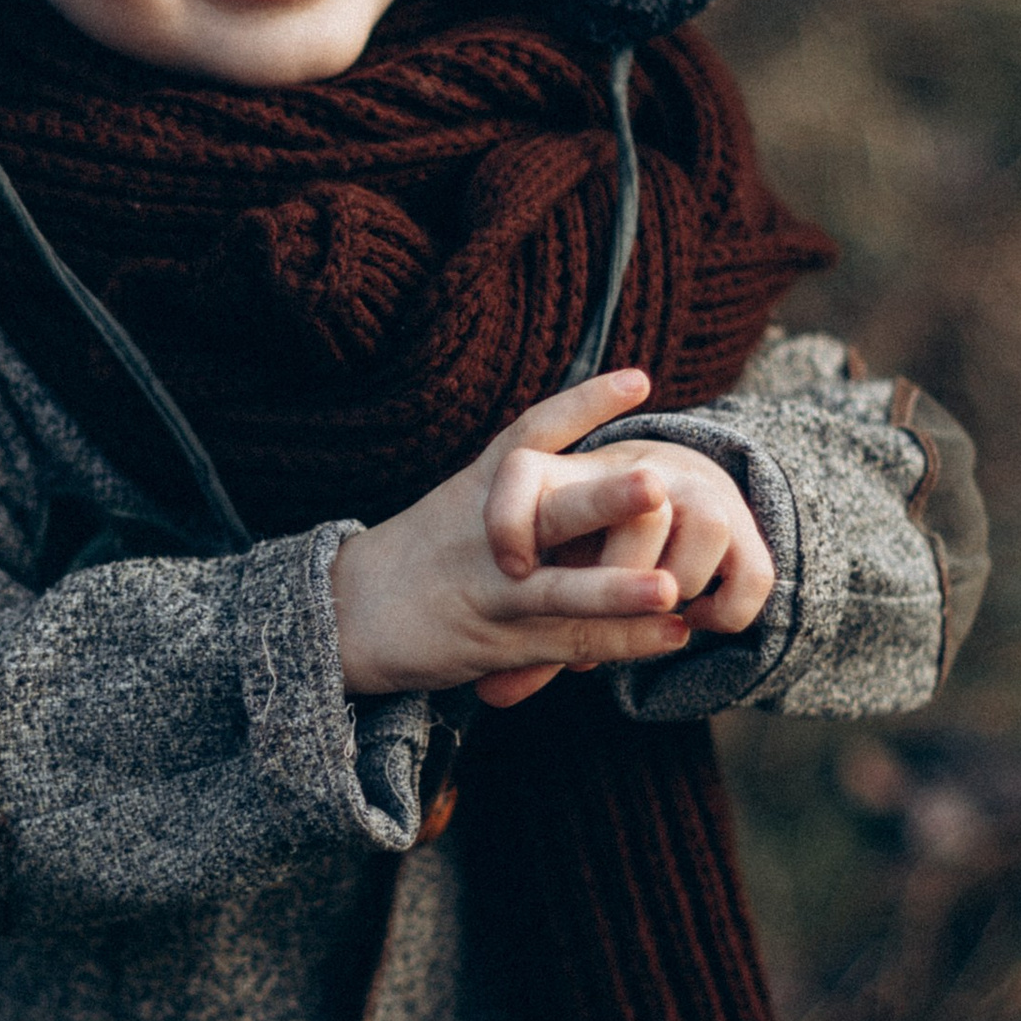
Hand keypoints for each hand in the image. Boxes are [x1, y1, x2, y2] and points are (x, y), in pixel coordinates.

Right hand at [329, 368, 775, 708]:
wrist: (347, 611)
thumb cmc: (422, 552)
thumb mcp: (465, 501)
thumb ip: (525, 486)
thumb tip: (604, 465)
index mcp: (481, 487)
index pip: (533, 435)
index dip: (585, 405)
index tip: (640, 380)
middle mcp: (488, 534)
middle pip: (548, 511)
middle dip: (603, 499)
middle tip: (656, 481)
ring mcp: (494, 590)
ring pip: (559, 590)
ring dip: (617, 589)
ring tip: (672, 586)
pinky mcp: (501, 640)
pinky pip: (567, 640)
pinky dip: (623, 639)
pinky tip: (674, 633)